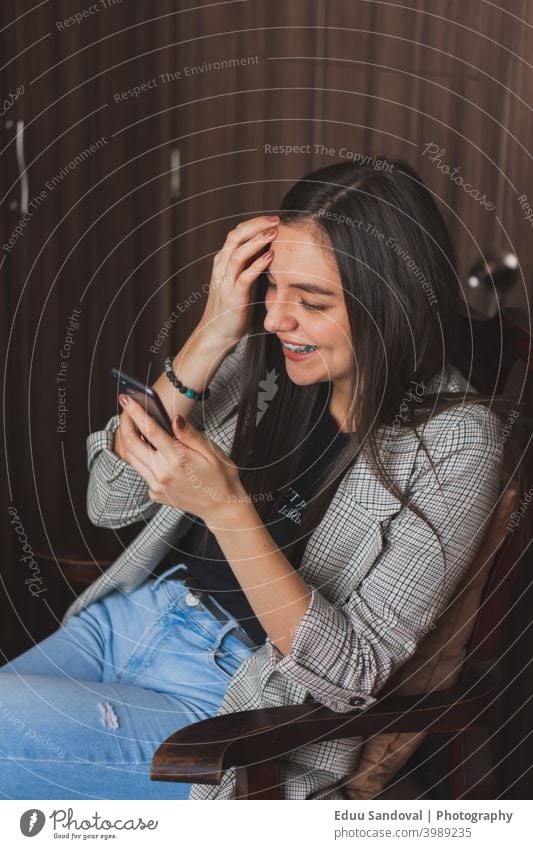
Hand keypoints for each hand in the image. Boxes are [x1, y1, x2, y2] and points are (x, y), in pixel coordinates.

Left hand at [117, 395, 244, 521]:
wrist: (222, 506)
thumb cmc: (221, 476)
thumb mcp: (211, 450)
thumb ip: (189, 434)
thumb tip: (174, 418)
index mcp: (178, 459)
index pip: (150, 430)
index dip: (136, 412)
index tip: (126, 398)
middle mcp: (163, 473)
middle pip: (131, 444)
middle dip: (125, 423)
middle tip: (126, 410)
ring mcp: (157, 486)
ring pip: (132, 458)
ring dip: (130, 440)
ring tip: (135, 426)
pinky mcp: (155, 493)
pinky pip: (142, 471)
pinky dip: (142, 457)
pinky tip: (152, 451)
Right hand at [200, 214, 279, 345]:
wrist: (217, 332)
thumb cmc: (232, 306)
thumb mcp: (239, 280)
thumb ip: (248, 265)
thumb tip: (268, 249)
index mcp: (222, 261)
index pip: (236, 233)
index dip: (254, 223)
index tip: (272, 219)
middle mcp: (221, 267)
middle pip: (235, 236)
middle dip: (256, 225)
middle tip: (276, 220)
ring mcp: (226, 281)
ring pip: (238, 253)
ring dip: (257, 241)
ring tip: (274, 233)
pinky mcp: (233, 295)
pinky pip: (245, 276)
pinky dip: (258, 264)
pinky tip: (270, 257)